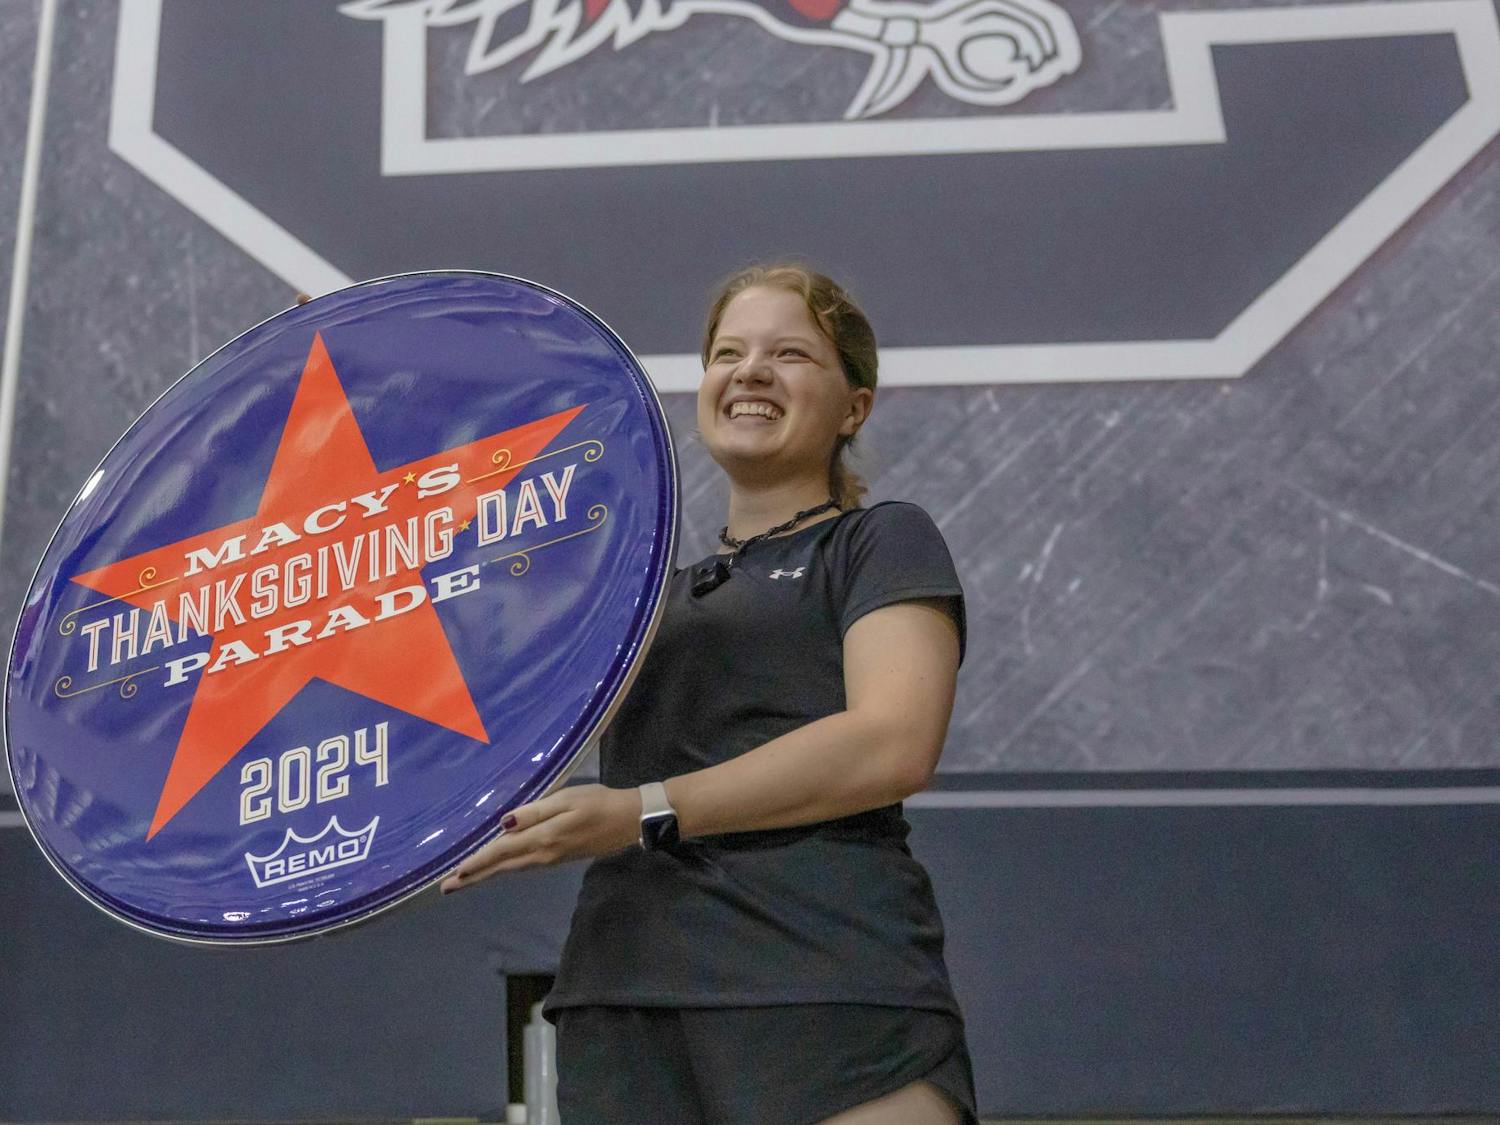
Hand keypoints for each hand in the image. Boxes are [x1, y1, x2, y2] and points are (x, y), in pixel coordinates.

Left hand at [440, 783, 639, 891]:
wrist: (630, 820)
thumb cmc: (599, 802)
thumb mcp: (567, 799)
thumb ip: (534, 812)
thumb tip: (503, 824)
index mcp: (543, 839)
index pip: (501, 852)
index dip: (476, 862)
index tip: (453, 874)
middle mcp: (543, 854)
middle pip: (502, 867)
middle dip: (473, 877)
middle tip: (446, 888)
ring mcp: (551, 858)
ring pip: (511, 868)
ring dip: (486, 873)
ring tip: (464, 879)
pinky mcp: (558, 857)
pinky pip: (523, 864)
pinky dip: (504, 867)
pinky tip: (496, 865)